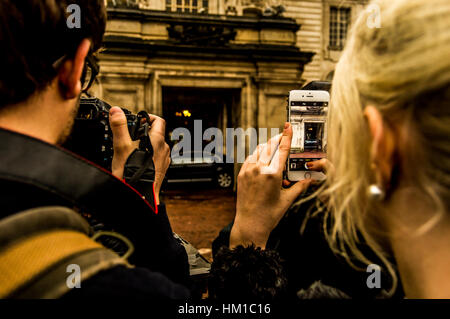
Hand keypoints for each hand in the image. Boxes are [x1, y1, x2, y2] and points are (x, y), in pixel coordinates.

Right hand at [109, 107, 169, 204]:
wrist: (139, 195)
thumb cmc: (132, 172)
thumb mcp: (121, 146)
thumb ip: (119, 127)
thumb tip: (116, 111)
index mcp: (157, 140)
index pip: (158, 120)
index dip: (148, 117)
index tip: (138, 119)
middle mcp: (164, 149)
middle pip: (156, 133)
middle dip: (143, 132)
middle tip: (130, 136)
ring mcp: (164, 160)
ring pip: (157, 146)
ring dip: (146, 145)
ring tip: (132, 151)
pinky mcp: (162, 170)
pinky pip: (157, 158)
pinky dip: (148, 156)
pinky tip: (137, 162)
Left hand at [230, 123, 311, 248]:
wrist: (250, 224)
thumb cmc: (269, 215)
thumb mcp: (288, 200)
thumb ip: (300, 186)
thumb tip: (311, 179)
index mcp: (273, 174)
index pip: (281, 149)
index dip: (286, 136)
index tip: (288, 126)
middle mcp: (259, 170)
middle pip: (269, 146)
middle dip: (277, 139)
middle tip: (283, 136)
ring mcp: (248, 171)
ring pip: (258, 150)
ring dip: (267, 147)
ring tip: (274, 150)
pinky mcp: (241, 175)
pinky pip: (250, 158)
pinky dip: (257, 155)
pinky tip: (262, 160)